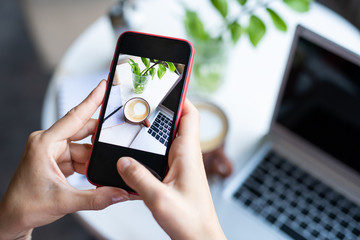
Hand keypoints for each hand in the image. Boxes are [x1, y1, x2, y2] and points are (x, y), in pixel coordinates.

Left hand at [0, 80, 128, 239]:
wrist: (13, 218)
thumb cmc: (25, 205)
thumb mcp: (64, 201)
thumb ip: (96, 197)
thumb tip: (119, 192)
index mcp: (44, 144)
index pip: (74, 117)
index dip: (91, 100)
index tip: (103, 86)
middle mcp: (48, 143)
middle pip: (83, 131)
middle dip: (101, 138)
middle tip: (118, 139)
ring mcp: (53, 151)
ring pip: (83, 147)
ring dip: (93, 158)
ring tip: (101, 170)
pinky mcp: (57, 159)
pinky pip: (79, 156)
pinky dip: (88, 164)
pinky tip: (93, 173)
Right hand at [117, 99, 225, 239]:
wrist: (200, 238)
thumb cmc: (190, 221)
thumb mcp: (159, 199)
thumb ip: (138, 178)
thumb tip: (122, 162)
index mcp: (188, 154)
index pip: (189, 115)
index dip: (180, 98)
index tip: (166, 86)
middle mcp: (187, 156)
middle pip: (177, 123)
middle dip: (162, 110)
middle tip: (143, 102)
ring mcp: (182, 165)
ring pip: (169, 138)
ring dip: (156, 129)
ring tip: (137, 122)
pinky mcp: (177, 175)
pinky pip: (164, 153)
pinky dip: (153, 147)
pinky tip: (139, 152)